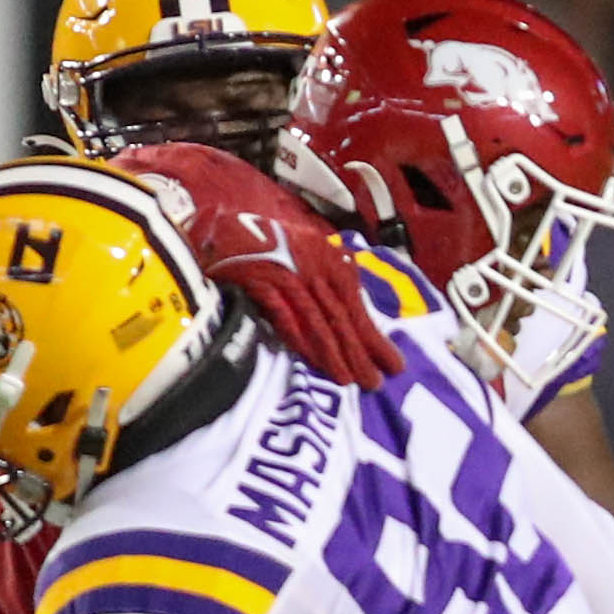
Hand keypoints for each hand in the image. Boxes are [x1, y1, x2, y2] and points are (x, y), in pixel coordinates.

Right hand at [210, 228, 403, 391]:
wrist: (220, 229)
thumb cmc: (267, 245)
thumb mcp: (307, 253)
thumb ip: (329, 281)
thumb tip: (354, 320)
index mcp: (327, 256)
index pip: (355, 304)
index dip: (374, 336)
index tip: (393, 364)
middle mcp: (312, 263)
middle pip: (340, 315)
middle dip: (361, 352)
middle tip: (376, 383)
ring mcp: (285, 272)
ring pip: (316, 318)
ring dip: (334, 353)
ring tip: (349, 381)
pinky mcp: (259, 281)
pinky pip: (283, 314)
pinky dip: (298, 338)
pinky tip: (312, 361)